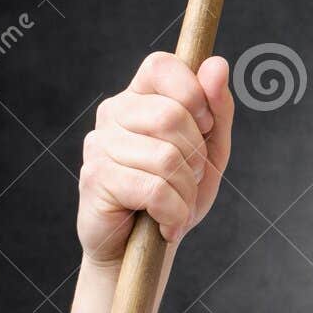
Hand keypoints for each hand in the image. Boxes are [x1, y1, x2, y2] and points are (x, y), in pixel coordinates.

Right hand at [78, 52, 234, 262]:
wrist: (145, 248)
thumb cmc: (178, 193)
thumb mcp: (211, 151)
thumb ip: (218, 108)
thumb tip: (217, 64)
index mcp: (141, 97)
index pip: (163, 66)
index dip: (193, 93)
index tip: (204, 126)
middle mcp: (114, 113)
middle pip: (171, 115)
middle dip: (197, 157)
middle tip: (190, 180)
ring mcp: (100, 144)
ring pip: (166, 157)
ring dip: (186, 192)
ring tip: (177, 206)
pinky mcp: (95, 179)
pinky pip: (154, 189)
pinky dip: (173, 213)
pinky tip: (166, 223)